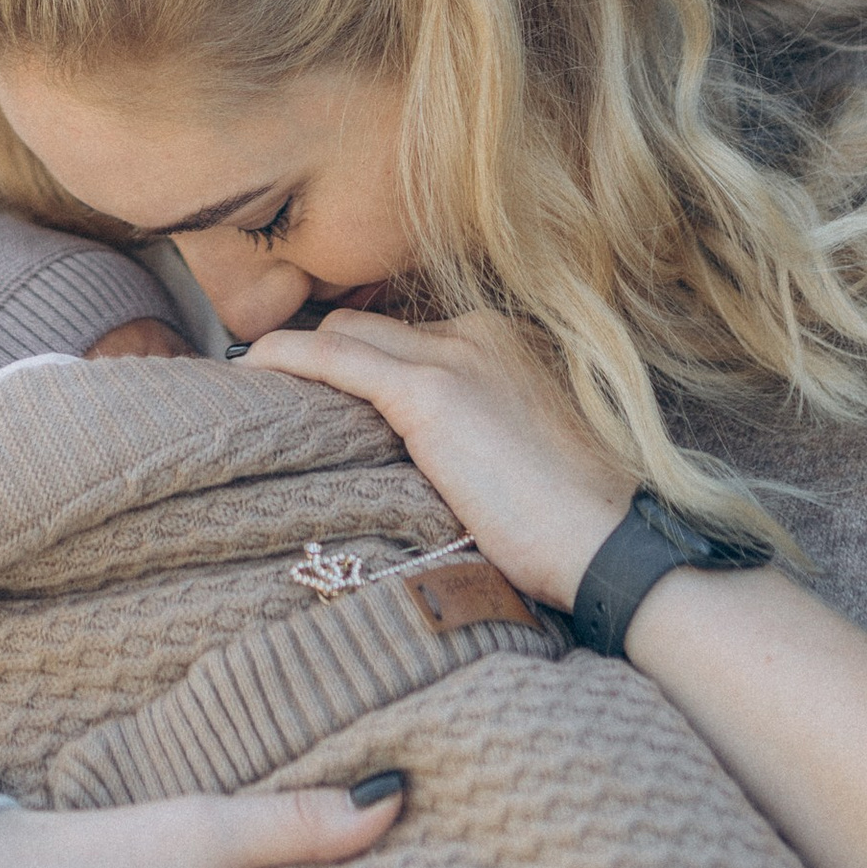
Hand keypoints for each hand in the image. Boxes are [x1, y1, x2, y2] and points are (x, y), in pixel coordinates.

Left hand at [246, 308, 632, 609]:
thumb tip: (427, 457)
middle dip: (325, 354)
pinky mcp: (430, 393)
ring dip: (300, 358)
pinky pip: (336, 358)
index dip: (362, 359)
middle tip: (278, 395)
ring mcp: (455, 357)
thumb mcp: (524, 455)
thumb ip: (474, 433)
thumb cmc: (576, 522)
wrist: (612, 541)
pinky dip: (288, 357)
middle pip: (370, 326)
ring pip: (348, 333)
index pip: (406, 332)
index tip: (325, 390)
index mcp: (503, 343)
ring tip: (255, 390)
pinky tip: (254, 367)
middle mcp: (478, 333)